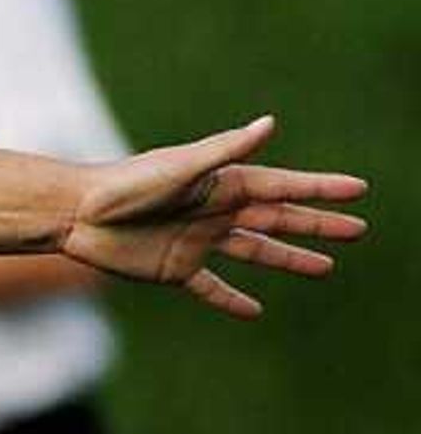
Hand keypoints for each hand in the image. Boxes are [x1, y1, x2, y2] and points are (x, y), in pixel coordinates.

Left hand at [56, 116, 363, 316]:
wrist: (74, 214)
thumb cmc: (125, 185)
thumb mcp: (180, 167)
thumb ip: (225, 150)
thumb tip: (269, 124)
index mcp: (223, 184)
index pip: (285, 186)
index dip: (321, 189)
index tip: (359, 190)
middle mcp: (215, 211)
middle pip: (278, 219)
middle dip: (318, 224)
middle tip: (357, 230)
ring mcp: (198, 241)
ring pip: (255, 252)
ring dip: (289, 259)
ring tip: (325, 268)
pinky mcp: (174, 268)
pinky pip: (210, 287)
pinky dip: (231, 299)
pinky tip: (255, 310)